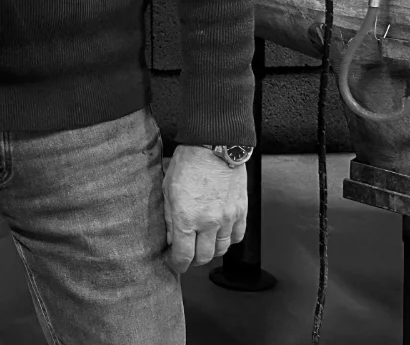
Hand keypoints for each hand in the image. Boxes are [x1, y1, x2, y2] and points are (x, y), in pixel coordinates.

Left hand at [162, 145, 247, 272]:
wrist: (214, 145)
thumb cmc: (188, 163)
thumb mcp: (168, 189)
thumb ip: (170, 218)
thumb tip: (172, 238)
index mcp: (187, 217)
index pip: (184, 255)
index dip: (177, 264)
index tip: (174, 263)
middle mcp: (209, 222)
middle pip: (204, 257)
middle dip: (193, 261)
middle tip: (187, 256)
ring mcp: (228, 218)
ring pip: (222, 250)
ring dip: (211, 252)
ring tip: (202, 246)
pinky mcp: (241, 211)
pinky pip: (237, 236)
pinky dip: (228, 241)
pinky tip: (220, 235)